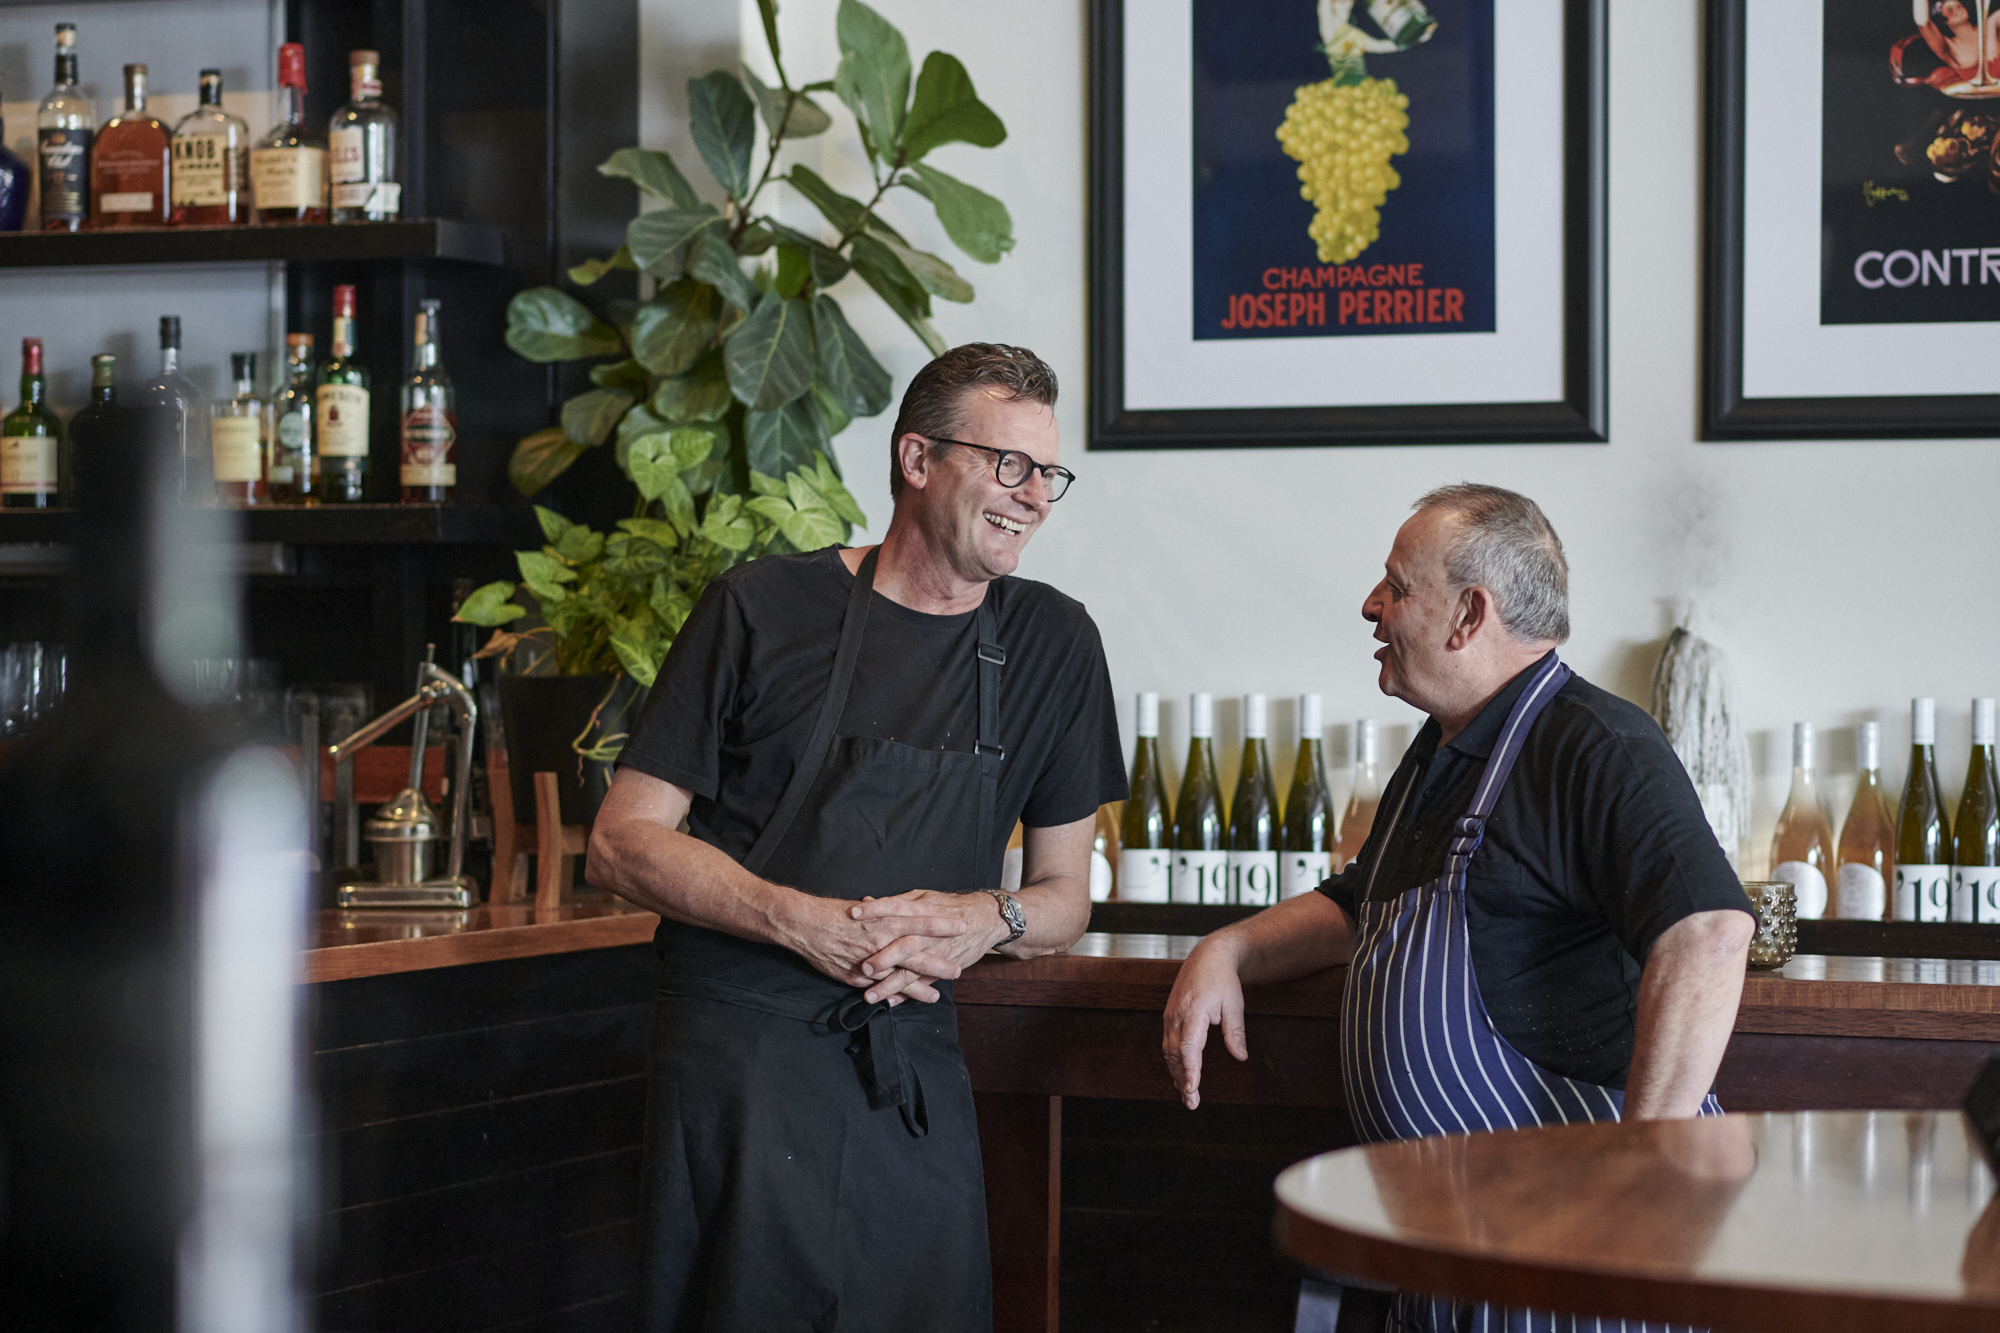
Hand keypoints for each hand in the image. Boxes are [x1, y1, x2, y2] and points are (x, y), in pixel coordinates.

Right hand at [774, 893, 968, 999]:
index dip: (941, 925)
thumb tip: (898, 911)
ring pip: (899, 976)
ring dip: (919, 988)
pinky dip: (892, 996)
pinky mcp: (856, 975)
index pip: (920, 921)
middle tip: (958, 969)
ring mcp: (869, 960)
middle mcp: (881, 940)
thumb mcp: (866, 908)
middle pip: (916, 954)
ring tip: (936, 996)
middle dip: (938, 963)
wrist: (805, 924)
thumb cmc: (835, 913)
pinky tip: (902, 1003)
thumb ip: (883, 913)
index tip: (961, 926)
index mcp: (885, 918)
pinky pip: (879, 988)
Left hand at [850, 889, 1011, 986]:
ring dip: (891, 985)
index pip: (895, 907)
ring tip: (869, 996)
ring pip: (913, 971)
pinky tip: (890, 1002)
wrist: (987, 918)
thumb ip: (897, 902)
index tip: (853, 914)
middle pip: (905, 945)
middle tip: (862, 968)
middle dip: (884, 958)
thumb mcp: (925, 898)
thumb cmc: (950, 906)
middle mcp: (929, 933)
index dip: (875, 910)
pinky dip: (908, 995)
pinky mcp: (944, 967)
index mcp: (923, 909)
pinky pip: (923, 983)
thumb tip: (868, 902)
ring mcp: (938, 952)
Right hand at [1162, 935, 1248, 1109]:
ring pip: (1168, 1051)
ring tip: (1187, 1096)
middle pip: (1175, 1054)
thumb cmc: (1222, 979)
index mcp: (1193, 1011)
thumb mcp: (1235, 1004)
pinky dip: (1173, 1062)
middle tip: (1192, 1102)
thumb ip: (1235, 1032)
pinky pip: (1167, 1044)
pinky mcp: (1169, 1017)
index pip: (1188, 1047)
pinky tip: (1180, 1075)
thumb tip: (1240, 1057)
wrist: (1207, 956)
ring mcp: (1170, 1016)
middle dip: (1182, 1080)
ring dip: (1176, 1074)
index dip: (1189, 1070)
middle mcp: (1177, 1015)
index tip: (1192, 1088)